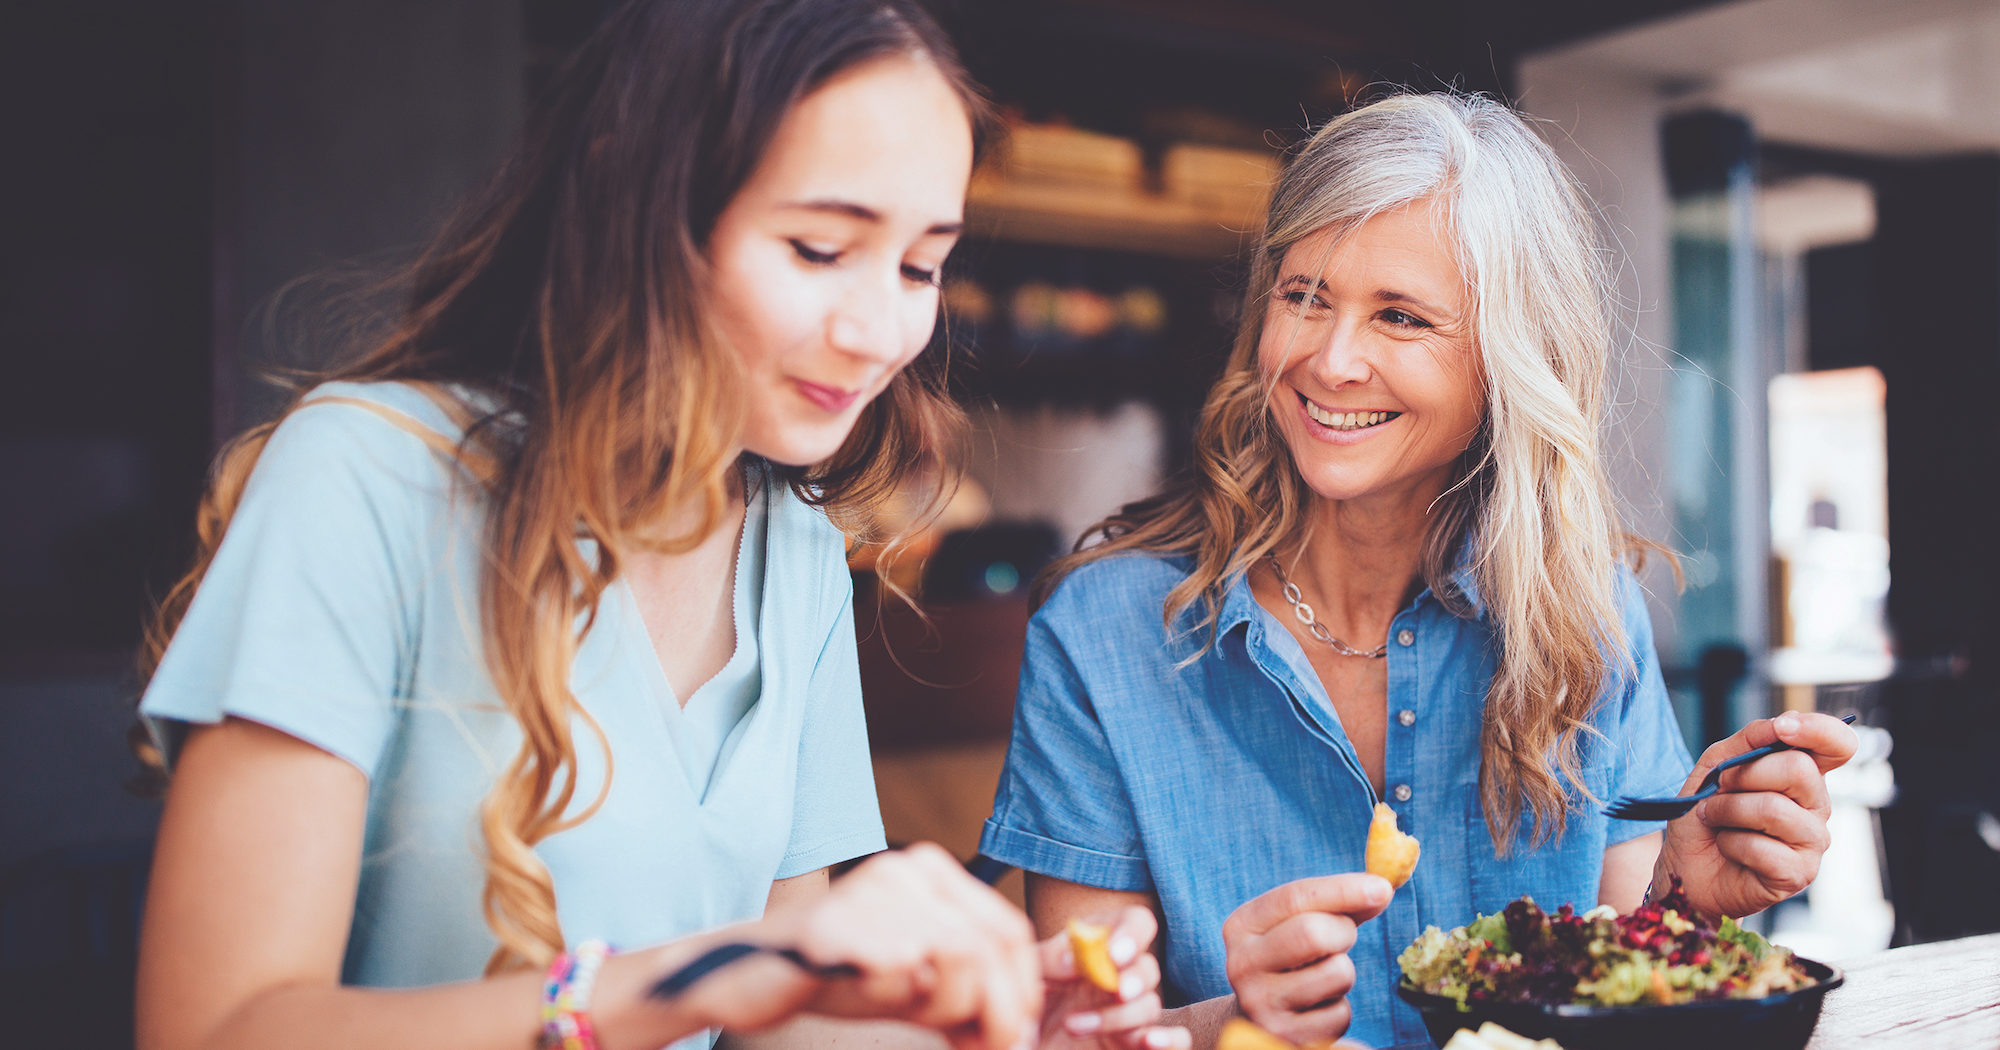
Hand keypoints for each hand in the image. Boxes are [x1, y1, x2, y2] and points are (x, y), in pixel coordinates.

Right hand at [702, 844, 1042, 1049]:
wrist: (747, 973)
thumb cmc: (835, 977)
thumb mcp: (912, 981)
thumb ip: (964, 994)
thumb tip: (1019, 1028)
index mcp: (928, 871)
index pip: (1007, 929)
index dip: (1021, 988)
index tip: (1014, 1031)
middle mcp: (905, 869)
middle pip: (990, 946)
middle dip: (1000, 1009)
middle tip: (986, 1046)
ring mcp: (872, 892)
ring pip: (959, 959)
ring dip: (949, 1008)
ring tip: (916, 1015)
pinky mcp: (841, 925)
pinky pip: (904, 972)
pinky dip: (901, 1000)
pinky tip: (874, 996)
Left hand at [1040, 906, 1188, 1049]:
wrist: (1023, 1041)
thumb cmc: (1028, 1000)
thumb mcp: (1029, 973)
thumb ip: (1048, 959)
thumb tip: (1073, 959)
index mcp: (1101, 945)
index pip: (1136, 923)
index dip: (1132, 935)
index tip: (1115, 954)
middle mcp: (1121, 975)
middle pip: (1149, 967)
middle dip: (1135, 978)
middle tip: (1116, 990)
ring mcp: (1130, 1011)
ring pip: (1151, 1006)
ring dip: (1117, 1017)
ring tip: (1072, 1025)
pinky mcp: (1135, 1043)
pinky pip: (1175, 1039)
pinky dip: (1170, 1040)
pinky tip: (1149, 1042)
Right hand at [1221, 873, 1391, 1044]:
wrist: (1258, 1015)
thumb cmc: (1290, 957)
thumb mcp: (1299, 922)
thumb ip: (1337, 904)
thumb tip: (1380, 890)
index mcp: (1241, 925)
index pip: (1295, 897)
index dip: (1343, 889)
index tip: (1383, 887)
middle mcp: (1242, 964)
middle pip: (1312, 933)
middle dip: (1344, 931)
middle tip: (1344, 936)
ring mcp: (1260, 1004)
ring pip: (1336, 973)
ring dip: (1345, 972)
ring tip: (1323, 976)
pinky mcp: (1284, 1036)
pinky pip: (1340, 1014)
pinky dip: (1340, 1007)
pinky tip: (1318, 1006)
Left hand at [1658, 711, 1858, 917]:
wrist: (1686, 863)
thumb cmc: (1706, 812)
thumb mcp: (1717, 763)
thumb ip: (1750, 739)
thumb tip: (1784, 722)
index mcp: (1804, 774)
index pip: (1838, 744)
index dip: (1819, 730)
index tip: (1783, 728)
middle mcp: (1817, 806)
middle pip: (1799, 769)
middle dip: (1744, 775)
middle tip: (1719, 789)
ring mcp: (1812, 841)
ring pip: (1774, 809)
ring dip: (1726, 810)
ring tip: (1713, 818)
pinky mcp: (1798, 874)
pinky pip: (1761, 848)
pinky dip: (1730, 843)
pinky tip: (1728, 847)